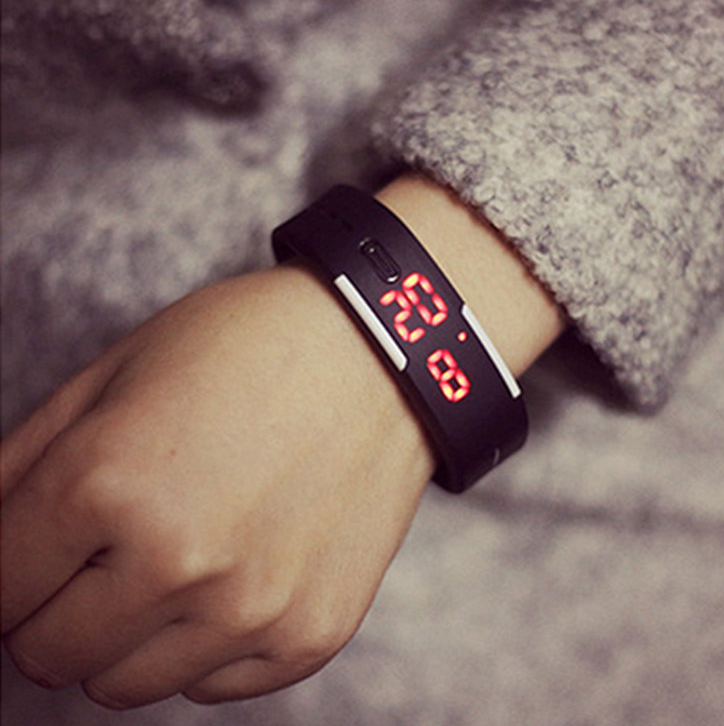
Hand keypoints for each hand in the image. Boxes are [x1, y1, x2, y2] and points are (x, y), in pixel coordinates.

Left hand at [1, 265, 434, 706]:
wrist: (378, 354)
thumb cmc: (248, 346)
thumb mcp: (118, 369)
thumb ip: (23, 461)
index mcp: (109, 480)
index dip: (11, 567)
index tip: (40, 552)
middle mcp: (178, 559)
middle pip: (50, 652)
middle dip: (56, 607)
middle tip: (104, 553)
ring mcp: (251, 607)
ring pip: (125, 685)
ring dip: (129, 632)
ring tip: (175, 558)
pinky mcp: (309, 633)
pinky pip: (214, 685)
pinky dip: (206, 642)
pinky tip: (236, 572)